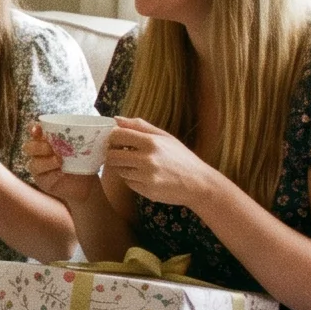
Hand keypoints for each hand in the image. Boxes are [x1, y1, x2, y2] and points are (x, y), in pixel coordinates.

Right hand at [24, 123, 100, 206]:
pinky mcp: (43, 181)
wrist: (87, 183)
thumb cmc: (84, 161)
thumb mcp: (82, 146)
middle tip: (51, 148)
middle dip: (38, 146)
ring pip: (33, 164)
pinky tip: (61, 173)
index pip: (34, 131)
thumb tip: (101, 129)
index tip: (38, 128)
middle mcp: (40, 154)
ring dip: (45, 162)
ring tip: (59, 161)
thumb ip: (81, 137)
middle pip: (28, 147)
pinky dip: (51, 173)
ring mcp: (39, 168)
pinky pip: (41, 177)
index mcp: (46, 141)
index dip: (33, 128)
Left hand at [101, 118, 225, 209]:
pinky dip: (132, 179)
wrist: (198, 183)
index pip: (116, 136)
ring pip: (119, 170)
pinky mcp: (146, 191)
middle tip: (123, 154)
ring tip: (138, 165)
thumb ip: (140, 126)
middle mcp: (146, 160)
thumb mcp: (165, 137)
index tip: (118, 141)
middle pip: (112, 156)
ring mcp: (146, 177)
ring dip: (124, 167)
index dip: (113, 138)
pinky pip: (128, 183)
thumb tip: (116, 119)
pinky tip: (145, 176)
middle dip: (114, 154)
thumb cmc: (181, 158)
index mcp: (151, 142)